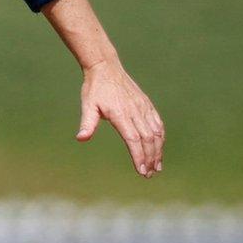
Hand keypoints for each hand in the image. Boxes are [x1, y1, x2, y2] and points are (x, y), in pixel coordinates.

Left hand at [77, 60, 164, 177]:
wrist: (106, 67)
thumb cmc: (95, 88)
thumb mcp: (88, 105)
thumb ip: (87, 123)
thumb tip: (81, 138)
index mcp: (121, 113)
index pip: (133, 139)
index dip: (139, 156)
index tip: (141, 171)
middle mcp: (135, 111)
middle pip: (147, 139)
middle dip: (150, 158)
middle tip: (149, 174)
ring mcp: (143, 107)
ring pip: (156, 132)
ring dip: (158, 150)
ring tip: (157, 166)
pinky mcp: (146, 104)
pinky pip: (157, 122)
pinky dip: (160, 136)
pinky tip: (159, 147)